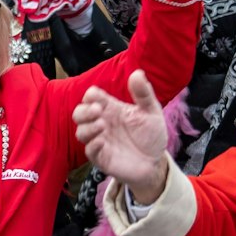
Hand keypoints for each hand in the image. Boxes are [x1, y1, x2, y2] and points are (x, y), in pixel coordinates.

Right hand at [74, 70, 170, 203]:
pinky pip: (89, 151)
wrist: (156, 162)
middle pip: (79, 113)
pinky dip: (93, 145)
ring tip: (102, 125)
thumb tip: (137, 73)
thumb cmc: (151, 135)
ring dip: (88, 127)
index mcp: (111, 109)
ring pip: (81, 132)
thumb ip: (143, 94)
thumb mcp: (151, 111)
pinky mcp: (102, 158)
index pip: (92, 97)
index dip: (91, 95)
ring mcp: (100, 141)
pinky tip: (103, 141)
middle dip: (84, 110)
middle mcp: (102, 123)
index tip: (96, 96)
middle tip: (98, 110)